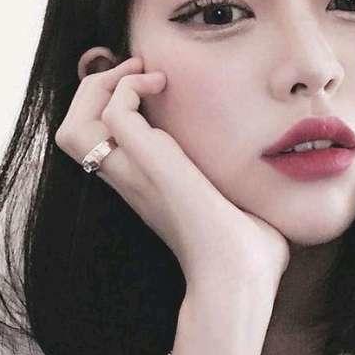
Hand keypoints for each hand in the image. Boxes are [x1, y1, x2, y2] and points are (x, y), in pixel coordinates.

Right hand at [54, 56, 290, 290]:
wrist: (241, 283)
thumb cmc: (247, 256)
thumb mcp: (233, 209)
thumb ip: (239, 189)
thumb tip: (284, 177)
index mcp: (144, 187)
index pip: (94, 142)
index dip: (104, 106)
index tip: (146, 83)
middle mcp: (129, 180)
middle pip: (71, 130)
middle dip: (92, 90)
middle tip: (134, 71)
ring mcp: (135, 175)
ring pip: (74, 125)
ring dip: (100, 87)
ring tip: (140, 74)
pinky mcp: (153, 167)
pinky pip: (114, 115)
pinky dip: (127, 87)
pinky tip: (161, 85)